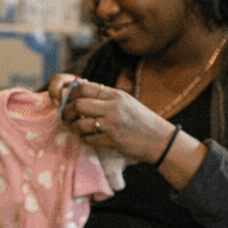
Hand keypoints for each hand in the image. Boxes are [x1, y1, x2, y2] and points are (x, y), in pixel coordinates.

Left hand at [48, 74, 174, 163]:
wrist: (160, 139)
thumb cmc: (141, 120)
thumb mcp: (126, 101)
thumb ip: (105, 97)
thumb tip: (80, 91)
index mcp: (116, 94)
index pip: (84, 88)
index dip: (71, 95)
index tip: (69, 101)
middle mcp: (113, 107)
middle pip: (78, 104)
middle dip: (68, 112)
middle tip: (67, 117)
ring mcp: (113, 124)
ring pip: (81, 124)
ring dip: (74, 128)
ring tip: (76, 129)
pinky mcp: (113, 140)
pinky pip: (89, 139)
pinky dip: (84, 139)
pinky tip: (87, 138)